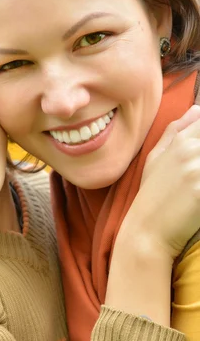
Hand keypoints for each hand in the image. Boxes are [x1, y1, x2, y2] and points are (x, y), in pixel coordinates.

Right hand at [121, 104, 199, 260]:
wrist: (147, 231)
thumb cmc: (151, 195)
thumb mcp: (156, 158)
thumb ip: (175, 131)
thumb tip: (197, 109)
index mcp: (180, 141)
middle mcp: (190, 151)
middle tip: (197, 173)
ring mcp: (196, 170)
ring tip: (197, 181)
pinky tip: (199, 195)